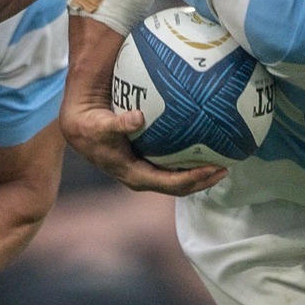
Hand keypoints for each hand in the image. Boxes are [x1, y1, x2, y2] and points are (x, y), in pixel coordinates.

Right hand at [61, 93, 225, 196]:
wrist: (79, 127)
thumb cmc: (90, 127)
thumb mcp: (100, 126)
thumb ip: (118, 124)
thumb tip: (138, 117)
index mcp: (135, 175)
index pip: (170, 183)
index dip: (192, 179)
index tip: (212, 169)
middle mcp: (144, 177)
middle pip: (180, 186)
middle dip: (203, 180)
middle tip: (225, 167)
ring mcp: (146, 170)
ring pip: (178, 178)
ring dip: (200, 172)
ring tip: (222, 160)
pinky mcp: (148, 160)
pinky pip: (173, 164)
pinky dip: (190, 158)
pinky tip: (205, 143)